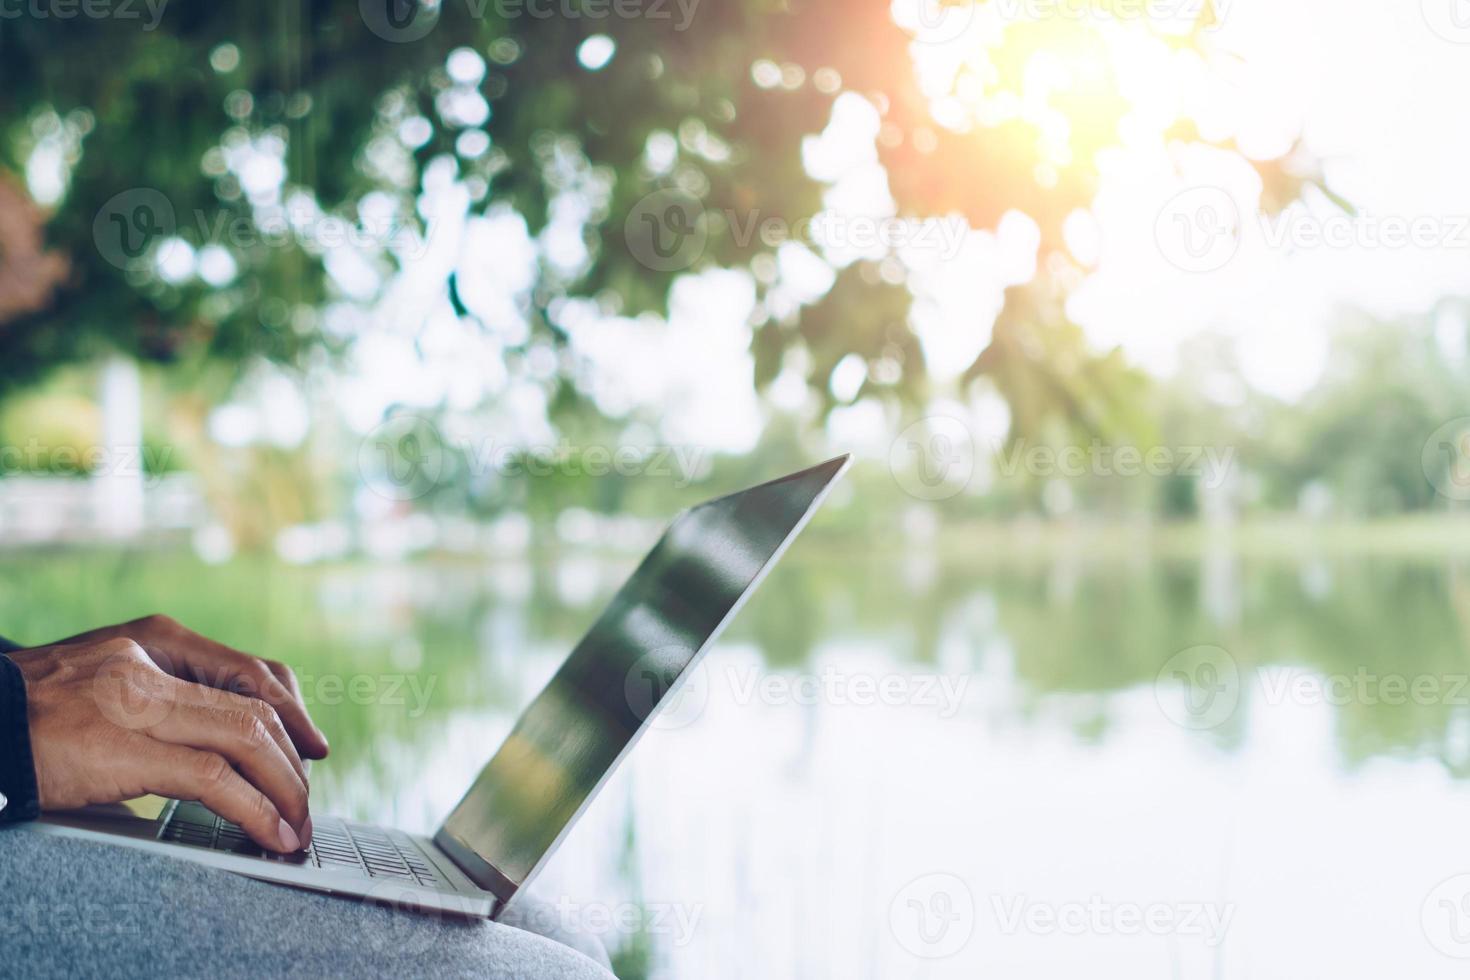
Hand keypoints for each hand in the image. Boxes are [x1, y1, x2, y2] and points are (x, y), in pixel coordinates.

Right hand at [10, 616, 326, 852]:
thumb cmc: (35, 710)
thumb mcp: (109, 678)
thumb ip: (164, 695)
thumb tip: (226, 742)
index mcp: (156, 638)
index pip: (253, 672)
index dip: (293, 712)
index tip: (314, 750)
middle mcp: (153, 661)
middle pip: (258, 708)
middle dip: (293, 763)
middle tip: (304, 804)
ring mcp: (137, 702)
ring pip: (246, 739)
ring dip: (283, 789)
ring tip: (295, 827)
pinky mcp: (121, 748)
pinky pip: (214, 778)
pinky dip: (254, 809)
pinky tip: (268, 832)